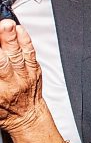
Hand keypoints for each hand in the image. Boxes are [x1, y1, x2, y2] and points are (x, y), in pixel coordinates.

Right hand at [0, 19, 45, 133]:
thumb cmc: (5, 109)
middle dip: (0, 44)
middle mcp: (10, 84)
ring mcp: (24, 77)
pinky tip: (20, 31)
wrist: (27, 116)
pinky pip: (31, 55)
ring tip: (7, 26)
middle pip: (2, 62)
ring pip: (18, 56)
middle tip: (1, 28)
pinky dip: (25, 42)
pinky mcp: (35, 72)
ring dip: (12, 39)